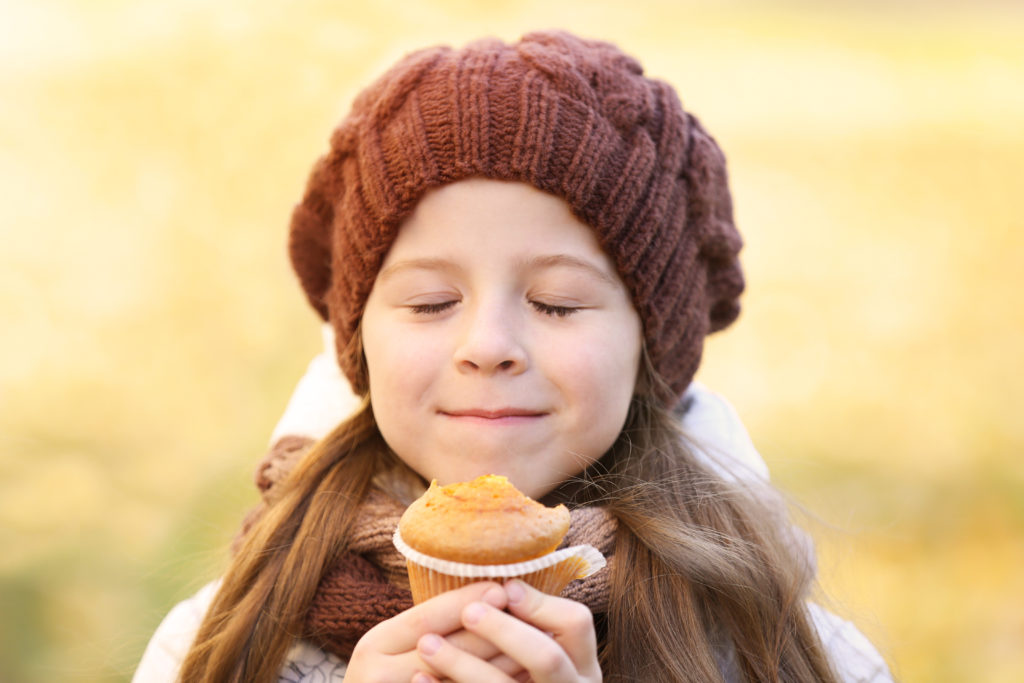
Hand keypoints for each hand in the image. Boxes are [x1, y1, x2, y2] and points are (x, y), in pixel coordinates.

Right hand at [345, 581, 525, 682]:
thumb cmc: (389, 674)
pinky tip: (521, 679)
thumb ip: (432, 624)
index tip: (501, 588)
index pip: (424, 618)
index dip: (463, 602)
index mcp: (373, 645)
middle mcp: (376, 675)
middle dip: (490, 633)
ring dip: (500, 665)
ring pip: (456, 682)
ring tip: (536, 648)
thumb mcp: (396, 644)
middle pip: (442, 650)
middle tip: (531, 618)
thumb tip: (494, 592)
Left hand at [413, 579, 601, 682]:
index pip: (576, 623)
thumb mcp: (540, 654)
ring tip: (426, 644)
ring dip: (463, 664)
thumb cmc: (525, 677)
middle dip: (505, 631)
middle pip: (547, 658)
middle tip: (469, 612)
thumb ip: (531, 627)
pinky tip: (420, 679)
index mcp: (582, 666)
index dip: (541, 604)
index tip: (506, 589)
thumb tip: (506, 587)